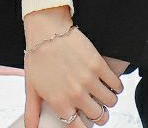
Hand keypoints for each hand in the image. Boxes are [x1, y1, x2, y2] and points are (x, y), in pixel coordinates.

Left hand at [23, 12, 121, 126]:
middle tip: (95, 105)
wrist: (46, 29)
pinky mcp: (98, 64)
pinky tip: (109, 82)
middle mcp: (76, 94)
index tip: (85, 119)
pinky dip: (116, 86)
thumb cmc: (37, 56)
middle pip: (99, 117)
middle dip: (99, 113)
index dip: (84, 125)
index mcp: (60, 102)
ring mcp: (89, 79)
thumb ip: (32, 111)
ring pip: (111, 102)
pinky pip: (117, 85)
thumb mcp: (31, 86)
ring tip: (102, 93)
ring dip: (108, 100)